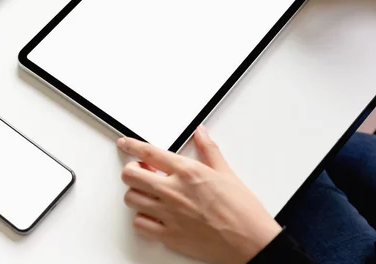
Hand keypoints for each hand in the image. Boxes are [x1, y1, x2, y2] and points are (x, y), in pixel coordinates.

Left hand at [118, 126, 281, 263]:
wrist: (250, 241)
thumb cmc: (243, 211)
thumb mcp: (226, 173)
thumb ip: (209, 150)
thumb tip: (201, 133)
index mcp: (187, 172)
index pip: (148, 152)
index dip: (131, 145)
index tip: (125, 144)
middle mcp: (173, 191)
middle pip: (131, 175)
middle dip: (132, 170)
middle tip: (141, 171)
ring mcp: (168, 215)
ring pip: (131, 199)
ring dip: (136, 194)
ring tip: (148, 193)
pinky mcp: (168, 236)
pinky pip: (140, 224)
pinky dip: (142, 218)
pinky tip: (153, 214)